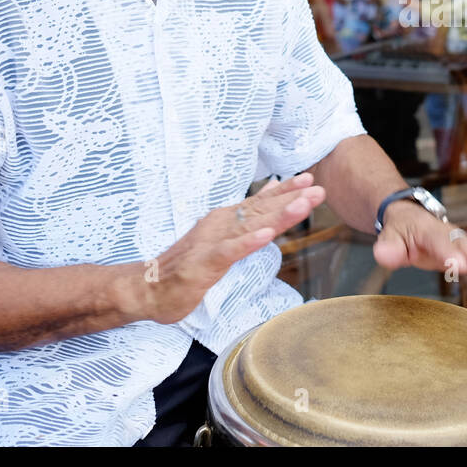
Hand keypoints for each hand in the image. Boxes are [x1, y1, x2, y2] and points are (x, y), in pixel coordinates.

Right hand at [134, 173, 324, 323]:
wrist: (147, 288)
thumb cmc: (186, 267)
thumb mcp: (220, 241)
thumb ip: (242, 223)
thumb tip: (268, 202)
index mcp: (226, 219)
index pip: (260, 201)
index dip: (285, 190)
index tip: (309, 178)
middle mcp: (221, 224)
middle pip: (261, 209)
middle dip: (292, 199)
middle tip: (319, 189)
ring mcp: (213, 242)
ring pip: (251, 226)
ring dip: (278, 216)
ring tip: (302, 205)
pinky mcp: (205, 262)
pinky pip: (230, 251)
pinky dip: (248, 242)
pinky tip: (267, 236)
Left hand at [372, 202, 466, 279]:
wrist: (409, 215)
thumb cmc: (401, 229)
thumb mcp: (389, 236)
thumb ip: (388, 247)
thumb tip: (384, 255)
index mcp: (428, 232)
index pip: (439, 243)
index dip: (448, 254)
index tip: (458, 266)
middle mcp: (451, 234)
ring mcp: (462, 241)